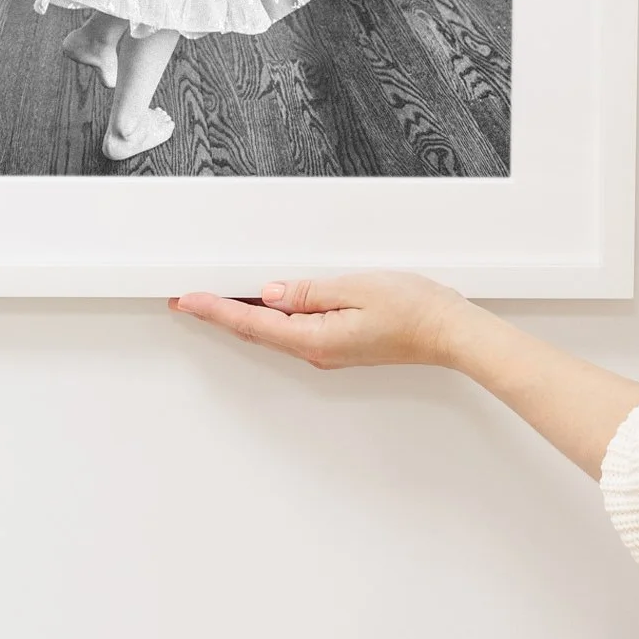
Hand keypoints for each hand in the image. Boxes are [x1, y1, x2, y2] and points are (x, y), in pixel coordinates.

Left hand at [169, 271, 475, 369]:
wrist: (450, 332)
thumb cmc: (413, 310)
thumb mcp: (354, 288)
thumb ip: (307, 291)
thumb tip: (270, 293)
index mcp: (314, 338)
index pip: (252, 323)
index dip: (216, 310)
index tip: (189, 300)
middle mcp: (316, 350)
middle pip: (257, 331)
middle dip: (221, 313)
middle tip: (189, 299)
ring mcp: (328, 350)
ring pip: (273, 331)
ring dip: (243, 315)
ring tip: (216, 299)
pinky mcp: (339, 344)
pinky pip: (293, 330)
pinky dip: (270, 317)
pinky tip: (263, 304)